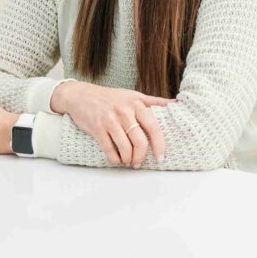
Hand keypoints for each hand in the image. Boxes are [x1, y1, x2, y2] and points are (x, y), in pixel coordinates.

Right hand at [51, 81, 172, 167]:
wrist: (80, 95)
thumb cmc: (110, 97)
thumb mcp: (132, 95)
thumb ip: (153, 101)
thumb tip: (176, 103)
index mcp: (136, 103)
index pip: (153, 126)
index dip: (159, 144)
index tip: (160, 157)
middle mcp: (124, 110)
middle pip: (140, 141)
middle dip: (141, 156)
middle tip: (140, 162)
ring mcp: (109, 119)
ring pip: (125, 148)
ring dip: (128, 159)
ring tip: (128, 161)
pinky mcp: (96, 127)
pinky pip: (109, 150)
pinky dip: (115, 159)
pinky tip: (116, 160)